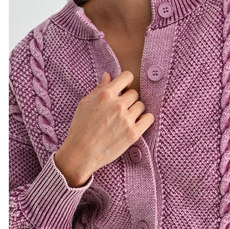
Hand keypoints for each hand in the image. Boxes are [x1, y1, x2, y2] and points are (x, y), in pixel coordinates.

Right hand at [54, 70, 154, 186]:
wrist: (81, 154)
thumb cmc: (80, 128)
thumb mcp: (85, 104)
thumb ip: (99, 88)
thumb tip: (108, 75)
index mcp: (105, 95)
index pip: (127, 77)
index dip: (126, 82)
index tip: (124, 89)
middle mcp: (117, 105)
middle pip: (134, 93)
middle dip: (128, 99)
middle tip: (120, 109)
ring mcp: (126, 119)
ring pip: (141, 106)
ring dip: (135, 110)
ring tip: (124, 119)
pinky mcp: (133, 133)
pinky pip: (149, 118)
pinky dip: (145, 119)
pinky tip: (137, 123)